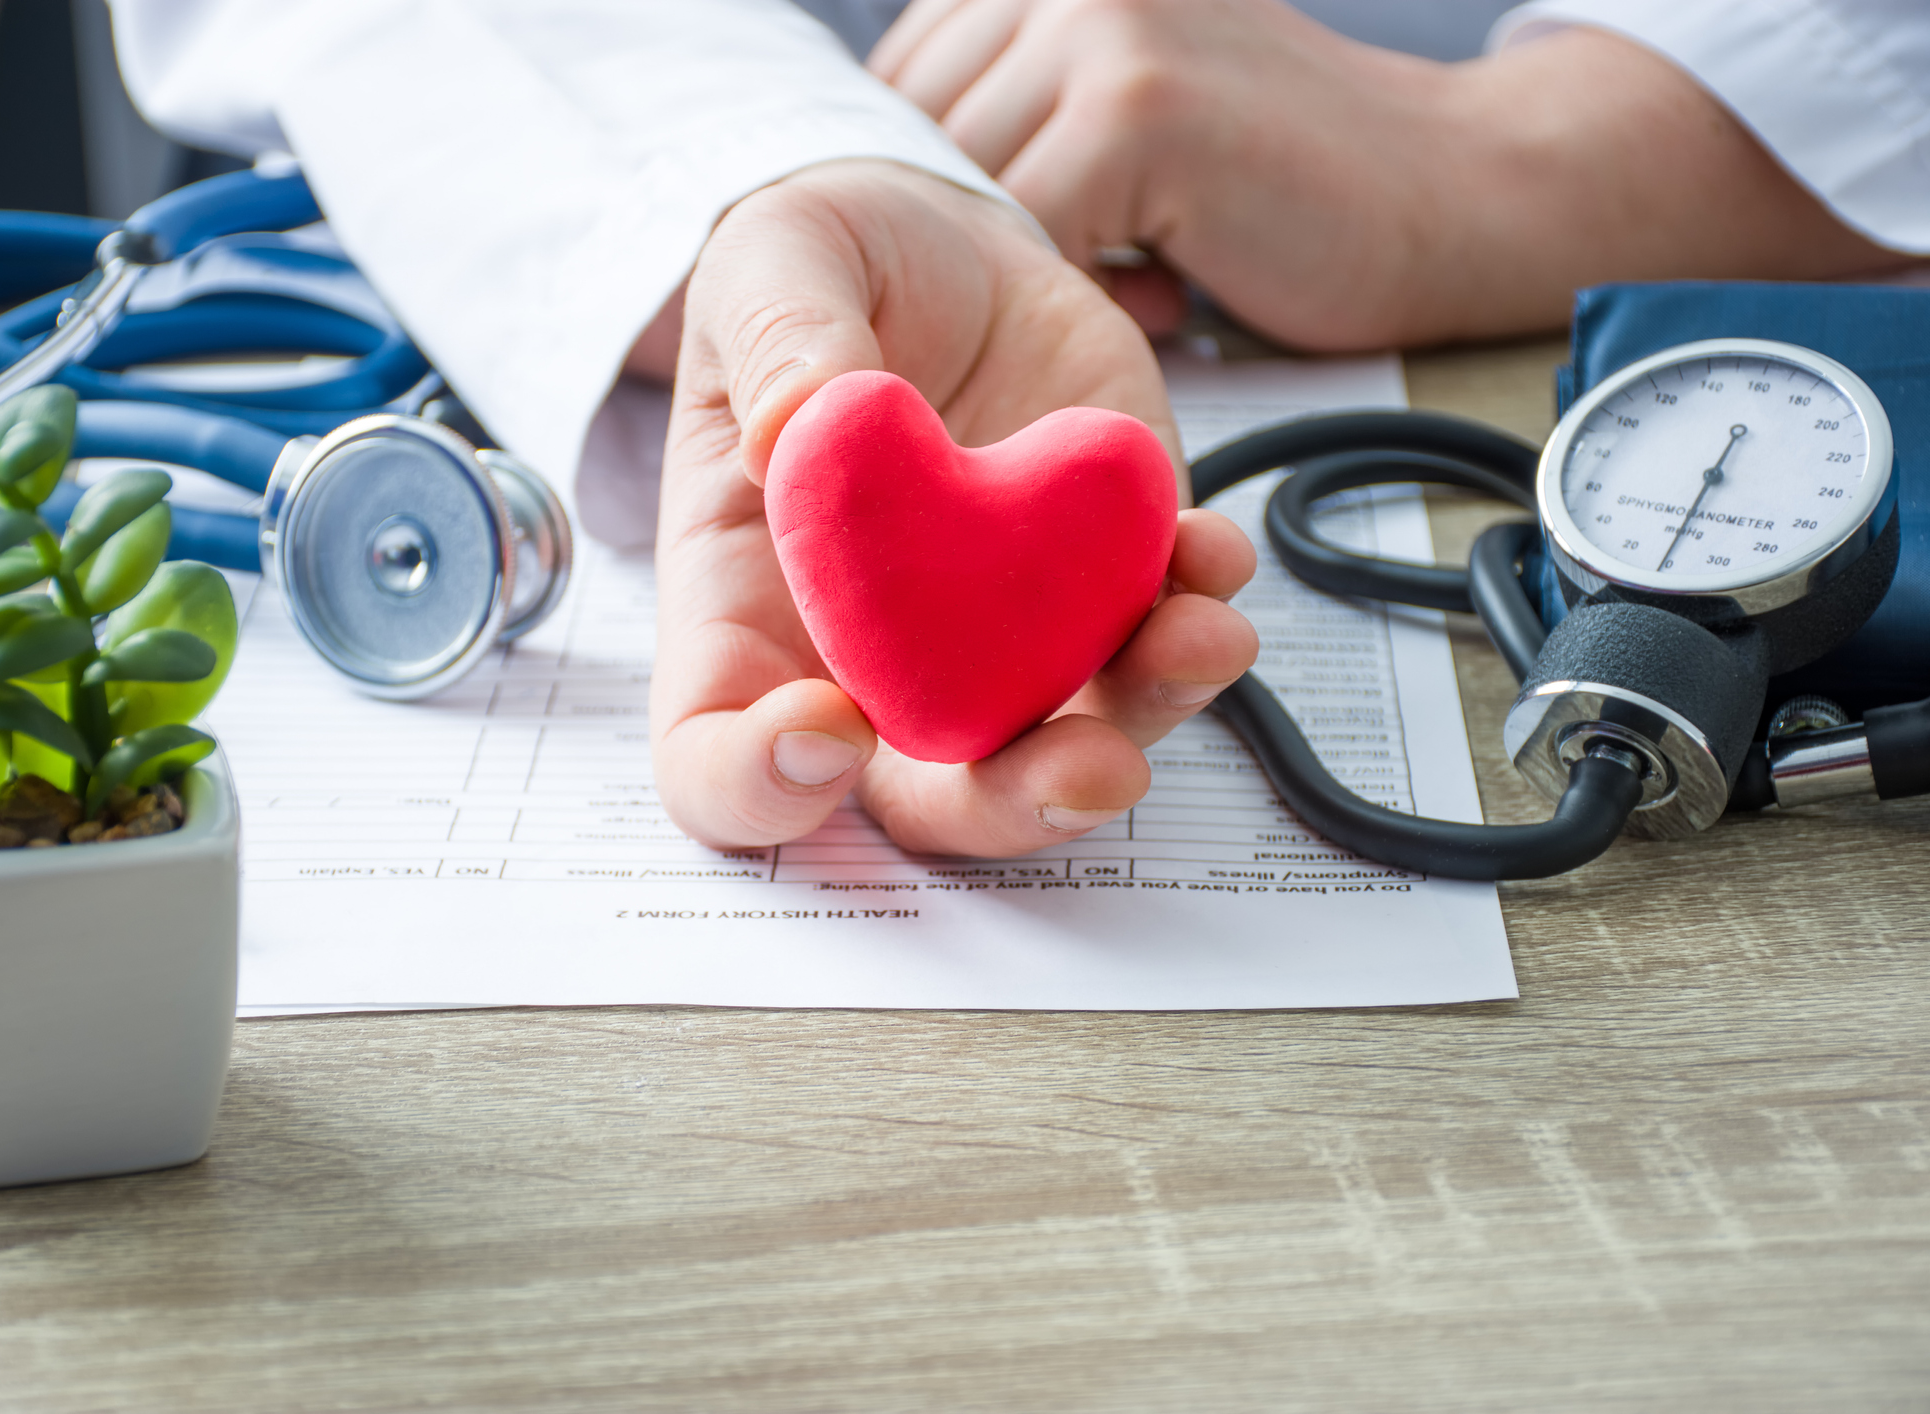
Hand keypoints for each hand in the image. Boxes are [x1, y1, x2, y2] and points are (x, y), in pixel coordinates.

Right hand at [654, 159, 1257, 854]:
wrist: (946, 241)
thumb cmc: (821, 273)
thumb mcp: (770, 263)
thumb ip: (772, 336)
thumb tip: (793, 427)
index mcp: (749, 616)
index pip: (718, 761)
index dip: (761, 785)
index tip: (827, 726)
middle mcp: (876, 659)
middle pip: (929, 803)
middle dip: (1015, 806)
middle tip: (1087, 766)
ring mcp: (999, 636)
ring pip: (1067, 743)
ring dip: (1144, 717)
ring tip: (1200, 638)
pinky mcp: (1100, 580)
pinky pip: (1156, 638)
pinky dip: (1197, 613)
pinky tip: (1212, 548)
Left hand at [871, 0, 1903, 347]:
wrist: (1447, 193)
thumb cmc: (1276, 186)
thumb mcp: (1128, 117)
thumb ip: (1021, 119)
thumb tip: (891, 186)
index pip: (898, 95)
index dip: (943, 198)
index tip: (1016, 255)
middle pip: (917, 145)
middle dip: (978, 239)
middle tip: (1089, 278)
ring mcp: (1100, 28)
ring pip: (967, 194)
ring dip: (1034, 269)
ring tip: (1143, 276)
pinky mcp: (1137, 107)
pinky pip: (1030, 235)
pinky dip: (1083, 293)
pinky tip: (1173, 291)